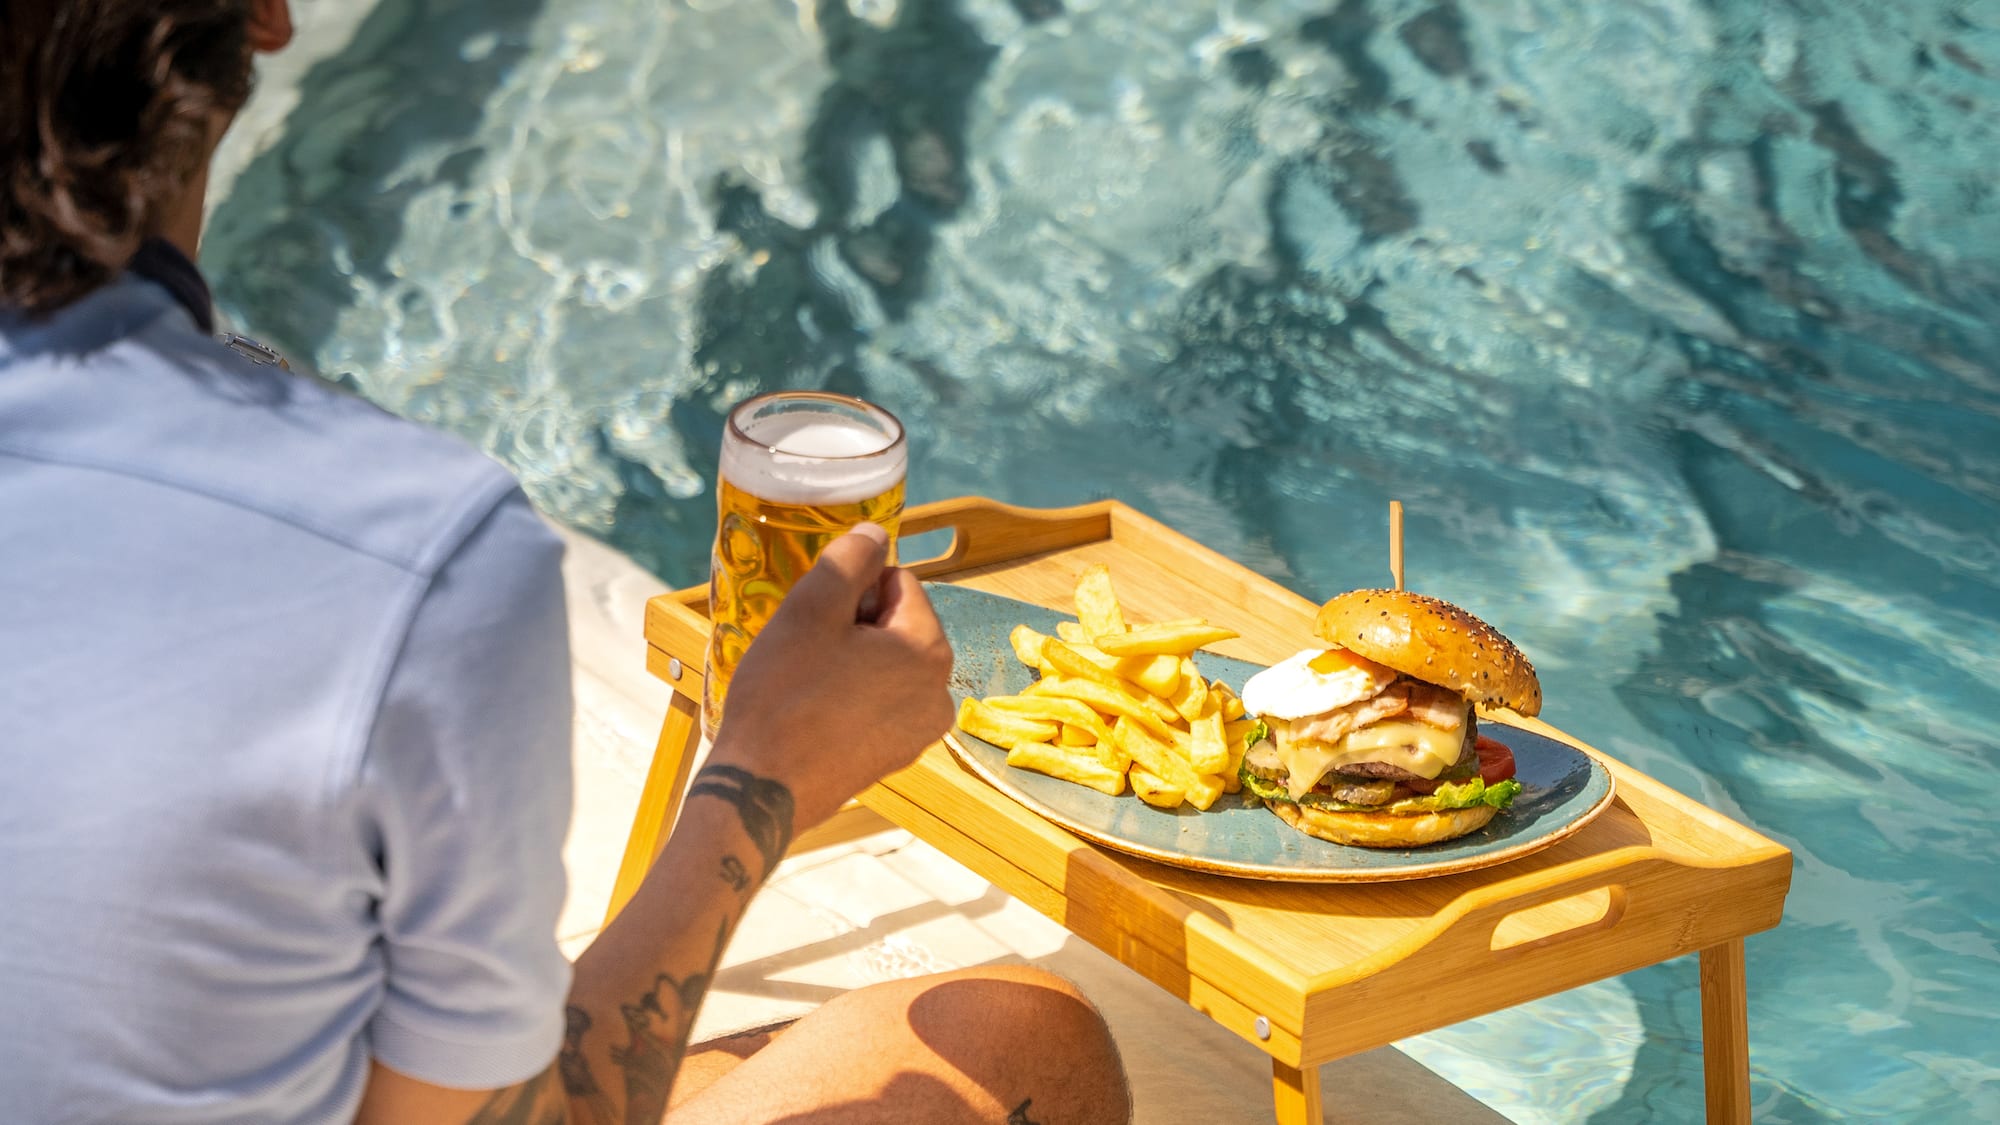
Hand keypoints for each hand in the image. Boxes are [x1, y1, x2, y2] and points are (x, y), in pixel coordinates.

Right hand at [708, 523, 954, 831]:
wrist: (762, 789)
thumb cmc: (785, 694)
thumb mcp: (812, 608)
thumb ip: (850, 559)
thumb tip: (876, 533)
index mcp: (931, 650)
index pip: (899, 583)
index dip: (853, 590)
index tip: (817, 618)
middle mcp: (940, 693)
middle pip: (897, 625)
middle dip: (855, 626)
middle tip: (808, 650)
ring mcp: (921, 732)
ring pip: (886, 664)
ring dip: (852, 660)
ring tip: (808, 682)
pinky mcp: (896, 757)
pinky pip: (879, 702)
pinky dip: (852, 696)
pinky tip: (815, 712)